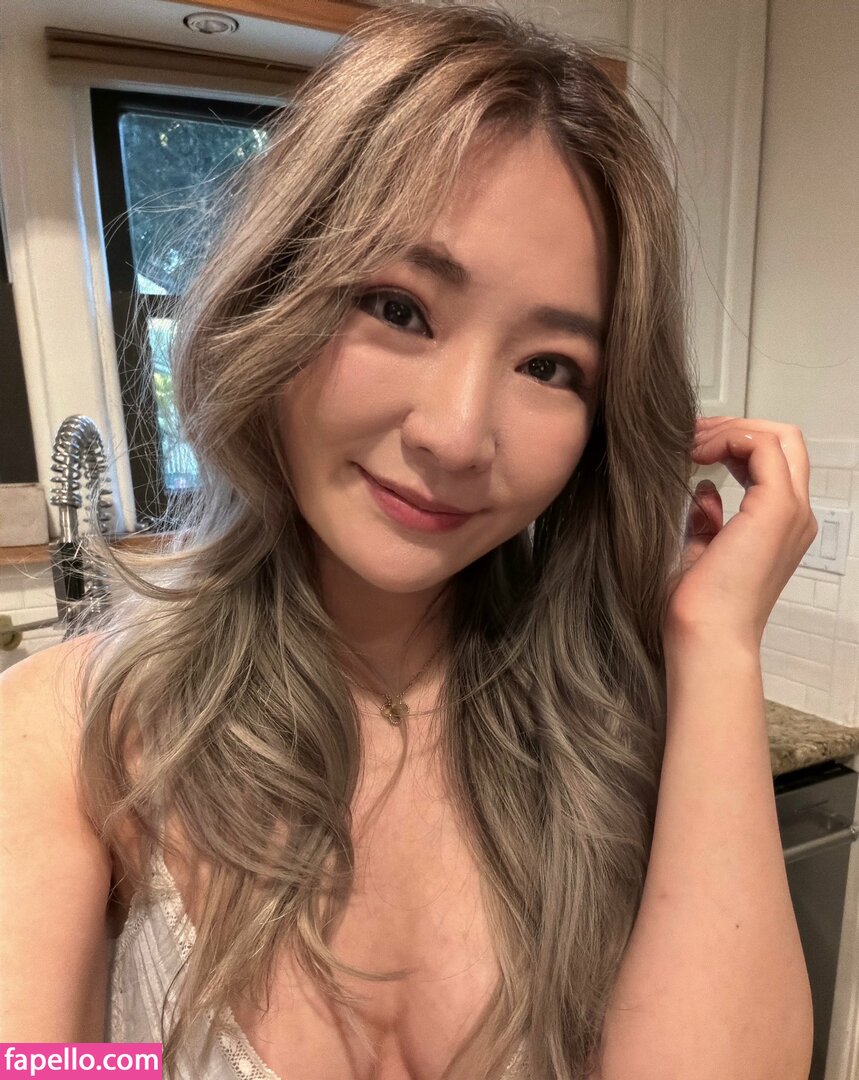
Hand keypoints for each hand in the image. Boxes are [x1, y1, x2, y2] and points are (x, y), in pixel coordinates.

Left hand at [663, 416, 818, 647]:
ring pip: (778, 437)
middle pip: (784, 441)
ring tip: (691, 443)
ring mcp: (791, 511)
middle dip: (736, 428)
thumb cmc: (699, 607)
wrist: (705, 635)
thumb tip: (704, 492)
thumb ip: (708, 521)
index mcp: (781, 527)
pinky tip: (697, 453)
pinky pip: (762, 447)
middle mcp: (795, 516)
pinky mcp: (776, 508)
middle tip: (692, 435)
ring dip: (730, 430)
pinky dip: (729, 438)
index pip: (773, 462)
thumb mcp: (701, 552)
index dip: (734, 442)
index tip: (693, 446)